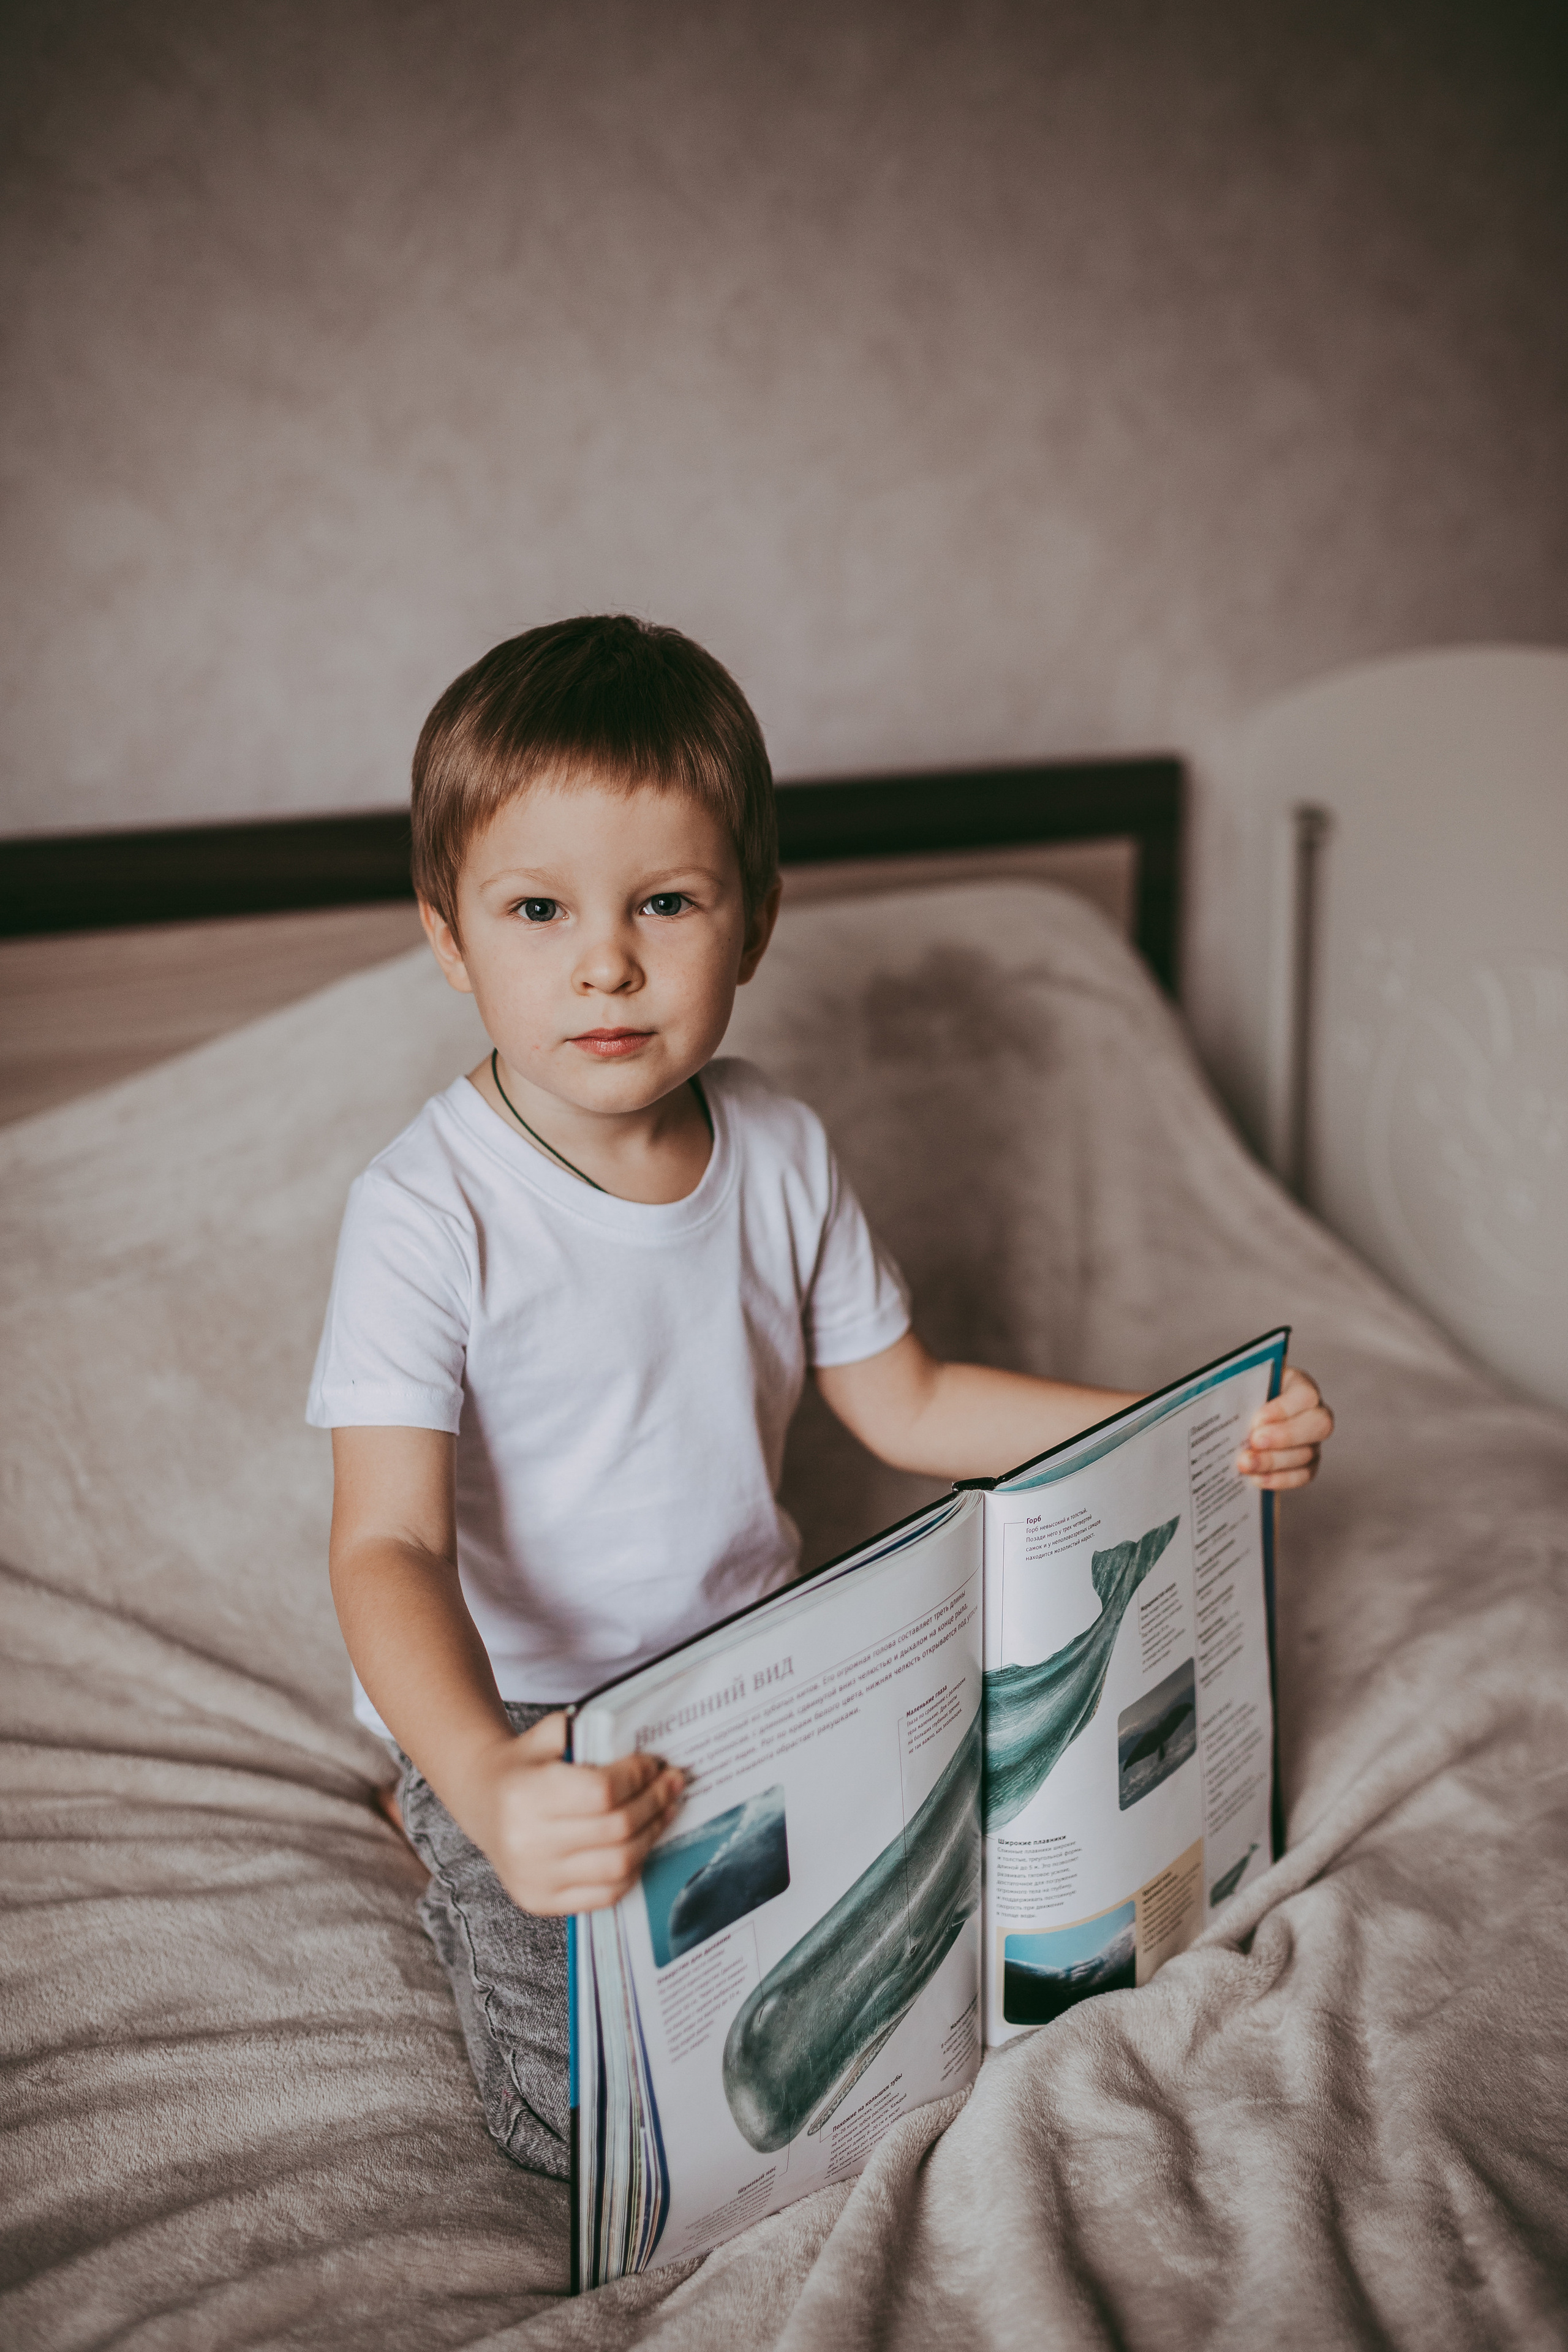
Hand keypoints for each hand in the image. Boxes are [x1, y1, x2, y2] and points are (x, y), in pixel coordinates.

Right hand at [464, 1712, 684, 1915]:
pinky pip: (606, 1896)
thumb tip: (644, 1744)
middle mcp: (526, 1842)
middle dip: (654, 1802)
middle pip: (616, 1829)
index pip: (602, 1792)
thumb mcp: (548, 1734)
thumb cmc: (524, 1764)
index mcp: (525, 1794)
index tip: (654, 1764)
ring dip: (652, 1834)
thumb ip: (590, 1731)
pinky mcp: (541, 1902)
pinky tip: (643, 1842)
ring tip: (666, 1810)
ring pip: (618, 1865)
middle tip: (672, 1783)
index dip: (637, 1778)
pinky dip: (633, 1869)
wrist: (483, 1801)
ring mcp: (534, 1878)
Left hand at [1237, 1366, 1332, 1490]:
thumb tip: (1227, 1407)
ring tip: (1245, 1463)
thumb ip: (1241, 1395)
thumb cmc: (1241, 1397)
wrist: (1239, 1419)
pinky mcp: (1308, 1463)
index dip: (1284, 1409)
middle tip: (1254, 1442)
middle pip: (1318, 1425)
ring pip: (1307, 1453)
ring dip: (1274, 1461)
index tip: (1257, 1420)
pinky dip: (1280, 1479)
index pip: (1305, 1395)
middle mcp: (1314, 1411)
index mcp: (1298, 1385)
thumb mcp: (1242, 1389)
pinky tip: (1256, 1479)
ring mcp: (1314, 1439)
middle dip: (1285, 1436)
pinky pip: (1304, 1474)